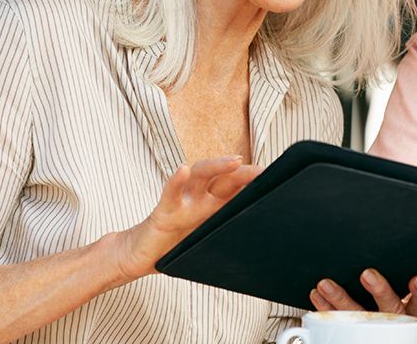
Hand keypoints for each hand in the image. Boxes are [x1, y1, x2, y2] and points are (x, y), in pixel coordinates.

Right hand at [112, 156, 261, 282]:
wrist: (142, 256)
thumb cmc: (176, 244)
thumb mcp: (208, 237)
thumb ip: (227, 230)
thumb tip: (261, 237)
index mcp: (213, 204)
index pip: (237, 186)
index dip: (254, 181)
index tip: (275, 177)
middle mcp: (199, 197)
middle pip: (223, 177)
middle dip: (243, 171)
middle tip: (263, 170)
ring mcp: (182, 202)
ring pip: (200, 176)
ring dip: (217, 166)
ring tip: (234, 160)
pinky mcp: (163, 212)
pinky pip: (170, 194)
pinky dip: (176, 181)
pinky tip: (183, 170)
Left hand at [311, 269, 416, 318]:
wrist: (392, 319)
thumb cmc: (401, 287)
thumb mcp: (411, 276)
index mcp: (416, 307)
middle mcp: (397, 317)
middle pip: (390, 306)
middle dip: (378, 290)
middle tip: (367, 273)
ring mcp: (375, 324)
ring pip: (361, 315)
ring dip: (341, 299)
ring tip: (327, 284)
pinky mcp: (356, 328)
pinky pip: (340, 320)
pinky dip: (326, 307)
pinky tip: (317, 294)